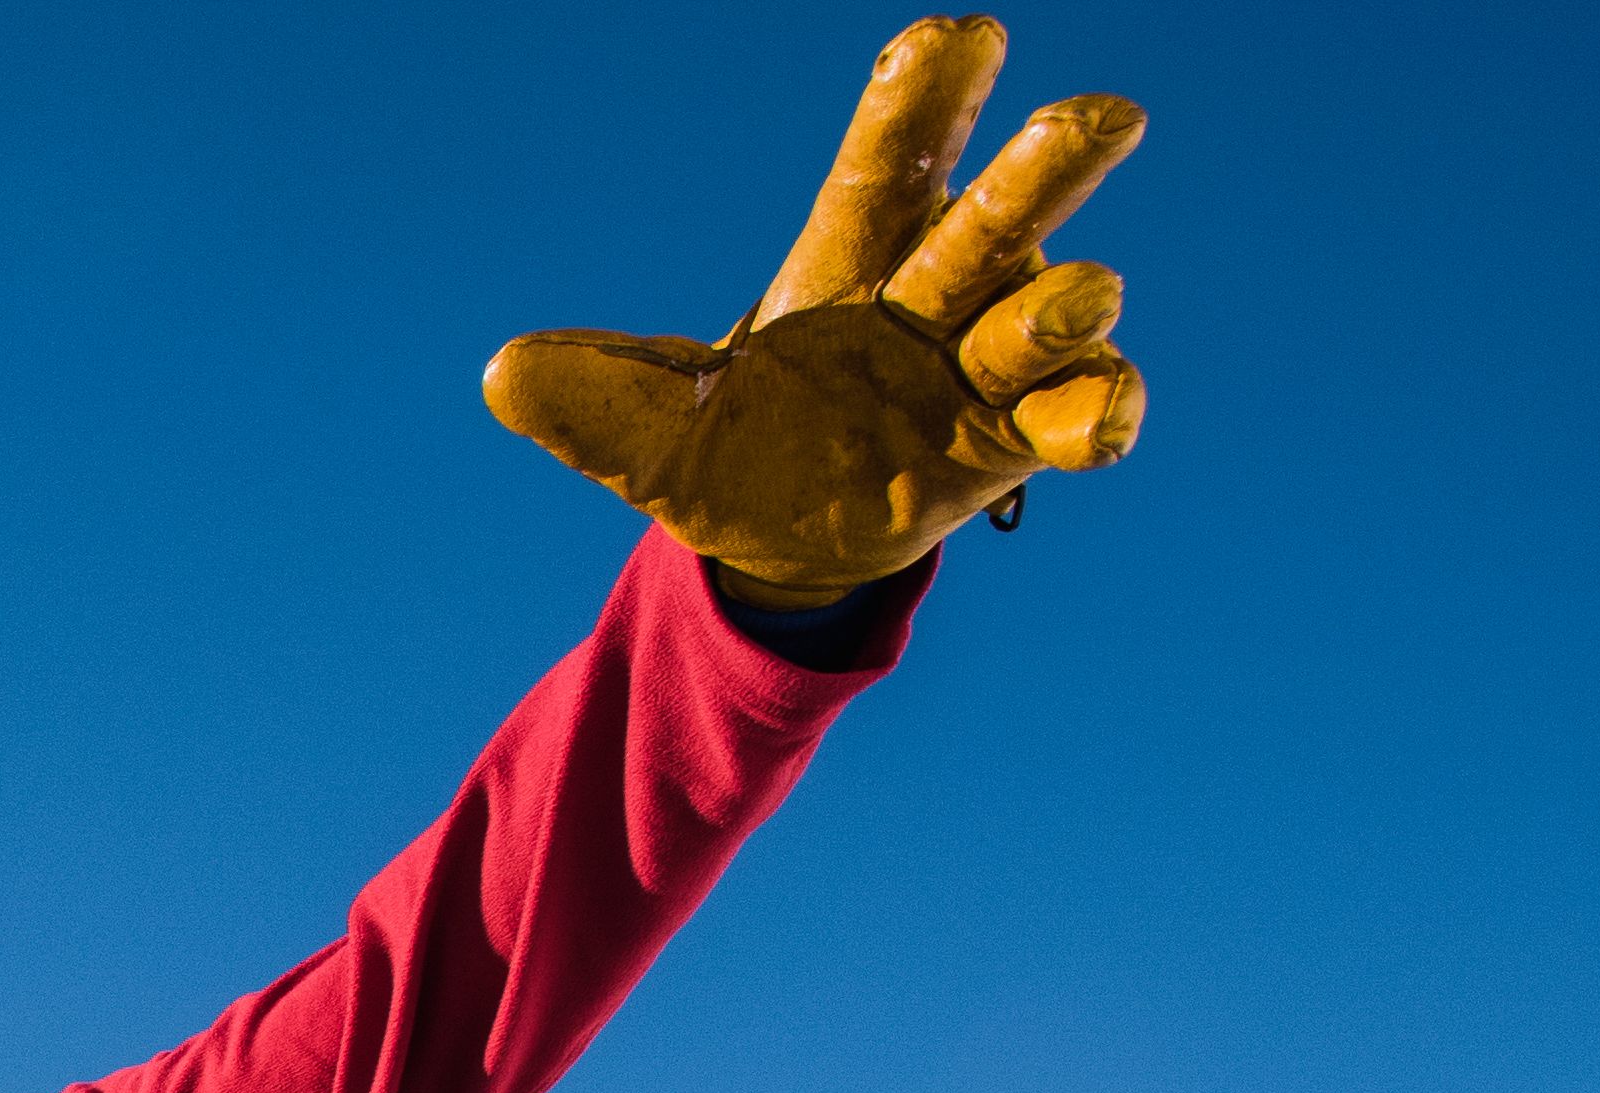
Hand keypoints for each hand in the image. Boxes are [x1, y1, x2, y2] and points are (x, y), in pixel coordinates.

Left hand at [487, 19, 1143, 601]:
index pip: (887, 163)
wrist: (783, 536)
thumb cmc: (732, 447)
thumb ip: (597, 400)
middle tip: (1096, 117)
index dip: (923, 102)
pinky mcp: (1021, 436)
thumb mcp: (652, 431)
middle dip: (1046, 164)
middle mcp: (937, 288)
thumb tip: (502, 373)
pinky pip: (1081, 409)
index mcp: (851, 256)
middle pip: (997, 210)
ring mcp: (988, 359)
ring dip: (1064, 303)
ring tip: (1055, 304)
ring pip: (1054, 307)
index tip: (959, 37)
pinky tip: (1096, 426)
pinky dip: (1096, 414)